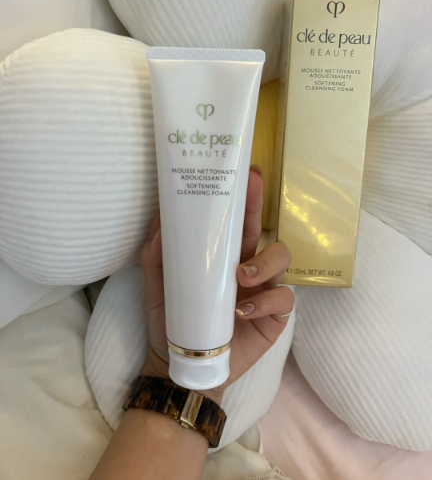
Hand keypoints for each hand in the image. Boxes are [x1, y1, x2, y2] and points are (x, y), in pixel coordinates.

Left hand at [141, 165, 294, 403]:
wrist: (184, 365)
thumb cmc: (174, 320)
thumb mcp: (159, 283)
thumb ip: (157, 252)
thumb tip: (162, 218)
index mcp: (224, 255)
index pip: (236, 220)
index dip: (242, 196)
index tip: (243, 171)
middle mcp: (248, 266)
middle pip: (261, 229)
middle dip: (258, 206)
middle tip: (254, 185)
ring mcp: (264, 290)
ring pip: (282, 260)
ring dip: (264, 262)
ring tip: (241, 276)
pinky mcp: (274, 317)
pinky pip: (283, 300)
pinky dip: (266, 302)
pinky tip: (242, 311)